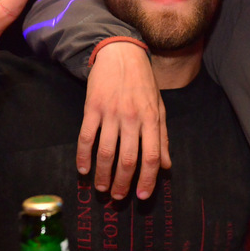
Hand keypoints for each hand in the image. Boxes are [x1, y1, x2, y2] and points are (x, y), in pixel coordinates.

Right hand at [79, 42, 170, 199]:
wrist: (121, 53)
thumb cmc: (143, 83)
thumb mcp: (159, 107)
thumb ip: (163, 138)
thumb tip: (166, 166)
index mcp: (151, 119)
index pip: (152, 157)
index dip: (148, 180)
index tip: (142, 196)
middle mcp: (132, 118)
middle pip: (128, 159)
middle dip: (123, 183)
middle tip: (118, 197)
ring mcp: (111, 113)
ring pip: (106, 152)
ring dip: (103, 174)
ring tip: (101, 188)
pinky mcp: (92, 108)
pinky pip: (86, 137)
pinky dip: (83, 157)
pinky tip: (83, 170)